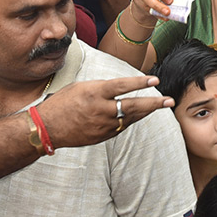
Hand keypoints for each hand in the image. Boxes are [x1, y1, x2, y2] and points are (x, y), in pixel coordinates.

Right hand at [38, 74, 173, 147]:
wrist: (48, 128)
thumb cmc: (62, 103)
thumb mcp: (81, 87)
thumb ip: (102, 88)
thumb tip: (120, 88)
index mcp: (94, 93)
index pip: (121, 86)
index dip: (139, 82)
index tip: (154, 79)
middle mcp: (100, 110)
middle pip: (132, 106)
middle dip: (153, 103)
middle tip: (169, 100)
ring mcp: (102, 125)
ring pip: (130, 117)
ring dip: (147, 111)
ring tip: (161, 105)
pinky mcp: (102, 136)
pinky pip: (122, 126)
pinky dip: (132, 119)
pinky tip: (140, 114)